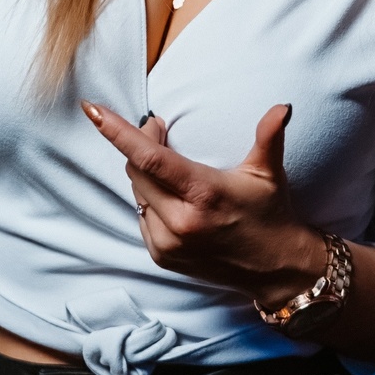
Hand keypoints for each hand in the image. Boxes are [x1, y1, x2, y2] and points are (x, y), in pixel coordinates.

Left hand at [82, 101, 324, 308]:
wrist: (275, 267)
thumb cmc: (270, 213)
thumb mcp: (269, 173)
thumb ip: (269, 136)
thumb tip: (282, 107)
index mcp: (203, 193)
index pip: (149, 157)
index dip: (118, 132)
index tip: (92, 110)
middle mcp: (181, 221)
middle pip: (137, 170)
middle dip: (142, 143)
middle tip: (160, 129)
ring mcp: (168, 243)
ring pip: (136, 192)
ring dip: (145, 173)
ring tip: (170, 165)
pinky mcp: (162, 257)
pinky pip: (141, 216)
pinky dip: (149, 199)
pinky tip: (171, 195)